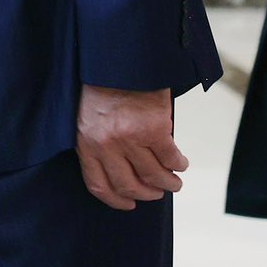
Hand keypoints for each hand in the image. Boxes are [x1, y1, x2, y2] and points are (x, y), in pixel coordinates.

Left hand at [76, 85, 185, 210]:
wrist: (119, 61)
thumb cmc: (102, 87)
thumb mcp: (87, 117)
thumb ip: (98, 143)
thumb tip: (119, 170)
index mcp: (86, 143)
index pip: (98, 184)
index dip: (115, 200)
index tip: (128, 205)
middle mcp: (107, 145)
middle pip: (129, 186)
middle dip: (146, 194)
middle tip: (157, 193)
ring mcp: (130, 139)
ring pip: (154, 176)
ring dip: (168, 184)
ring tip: (174, 182)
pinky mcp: (154, 130)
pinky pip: (171, 158)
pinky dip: (179, 164)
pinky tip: (181, 163)